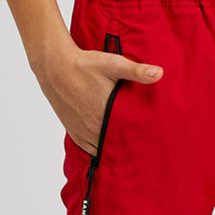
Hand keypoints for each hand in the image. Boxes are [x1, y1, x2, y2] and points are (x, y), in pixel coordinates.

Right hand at [34, 39, 161, 153]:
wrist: (55, 65)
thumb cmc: (84, 65)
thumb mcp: (113, 64)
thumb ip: (137, 71)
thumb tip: (159, 73)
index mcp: (103, 118)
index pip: (124, 141)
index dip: (136, 144)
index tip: (148, 145)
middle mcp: (91, 129)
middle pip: (112, 148)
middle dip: (126, 148)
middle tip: (141, 147)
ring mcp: (80, 132)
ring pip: (99, 150)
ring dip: (110, 149)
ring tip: (126, 147)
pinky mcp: (72, 130)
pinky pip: (87, 147)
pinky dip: (97, 147)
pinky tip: (106, 143)